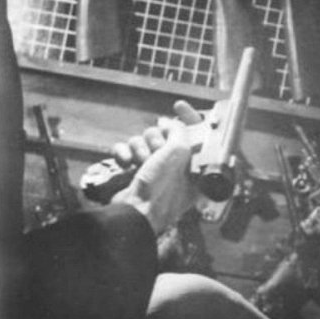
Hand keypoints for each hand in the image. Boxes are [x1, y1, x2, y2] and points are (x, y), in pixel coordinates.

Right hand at [110, 101, 202, 233]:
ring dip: (140, 148)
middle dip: (157, 139)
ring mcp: (153, 169)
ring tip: (141, 163)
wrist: (135, 212)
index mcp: (194, 163)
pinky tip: (126, 164)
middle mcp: (175, 166)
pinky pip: (125, 150)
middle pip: (163, 133)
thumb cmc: (162, 188)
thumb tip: (167, 121)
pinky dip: (123, 154)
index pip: (196, 132)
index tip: (179, 106)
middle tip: (157, 153)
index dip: (189, 117)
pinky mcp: (132, 172)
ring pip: (142, 139)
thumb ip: (178, 131)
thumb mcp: (179, 152)